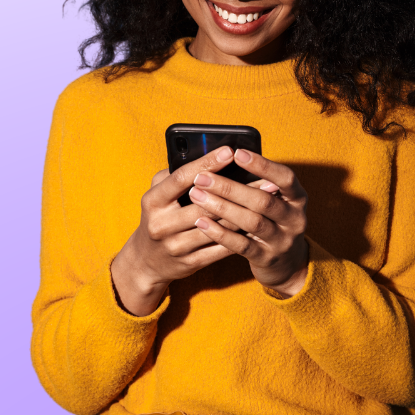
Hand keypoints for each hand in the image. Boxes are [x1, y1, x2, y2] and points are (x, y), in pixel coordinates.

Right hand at [110, 146, 252, 315]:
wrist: (147, 262)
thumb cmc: (159, 217)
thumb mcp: (157, 194)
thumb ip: (175, 175)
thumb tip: (205, 156)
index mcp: (153, 201)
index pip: (181, 178)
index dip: (206, 164)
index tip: (229, 151)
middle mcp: (162, 225)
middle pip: (204, 204)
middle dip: (237, 190)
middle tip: (264, 178)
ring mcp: (176, 246)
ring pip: (218, 227)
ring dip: (245, 212)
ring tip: (268, 200)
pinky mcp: (190, 263)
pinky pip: (221, 248)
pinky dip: (241, 235)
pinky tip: (258, 224)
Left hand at [179, 149, 310, 297]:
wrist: (287, 264)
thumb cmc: (273, 222)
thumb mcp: (276, 202)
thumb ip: (259, 185)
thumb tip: (224, 160)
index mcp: (297, 199)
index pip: (285, 178)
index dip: (262, 165)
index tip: (237, 153)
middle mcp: (294, 219)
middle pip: (263, 200)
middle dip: (230, 188)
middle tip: (202, 178)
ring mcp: (282, 241)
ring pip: (251, 222)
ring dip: (222, 207)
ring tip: (197, 196)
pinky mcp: (266, 259)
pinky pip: (242, 245)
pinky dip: (220, 233)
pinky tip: (202, 222)